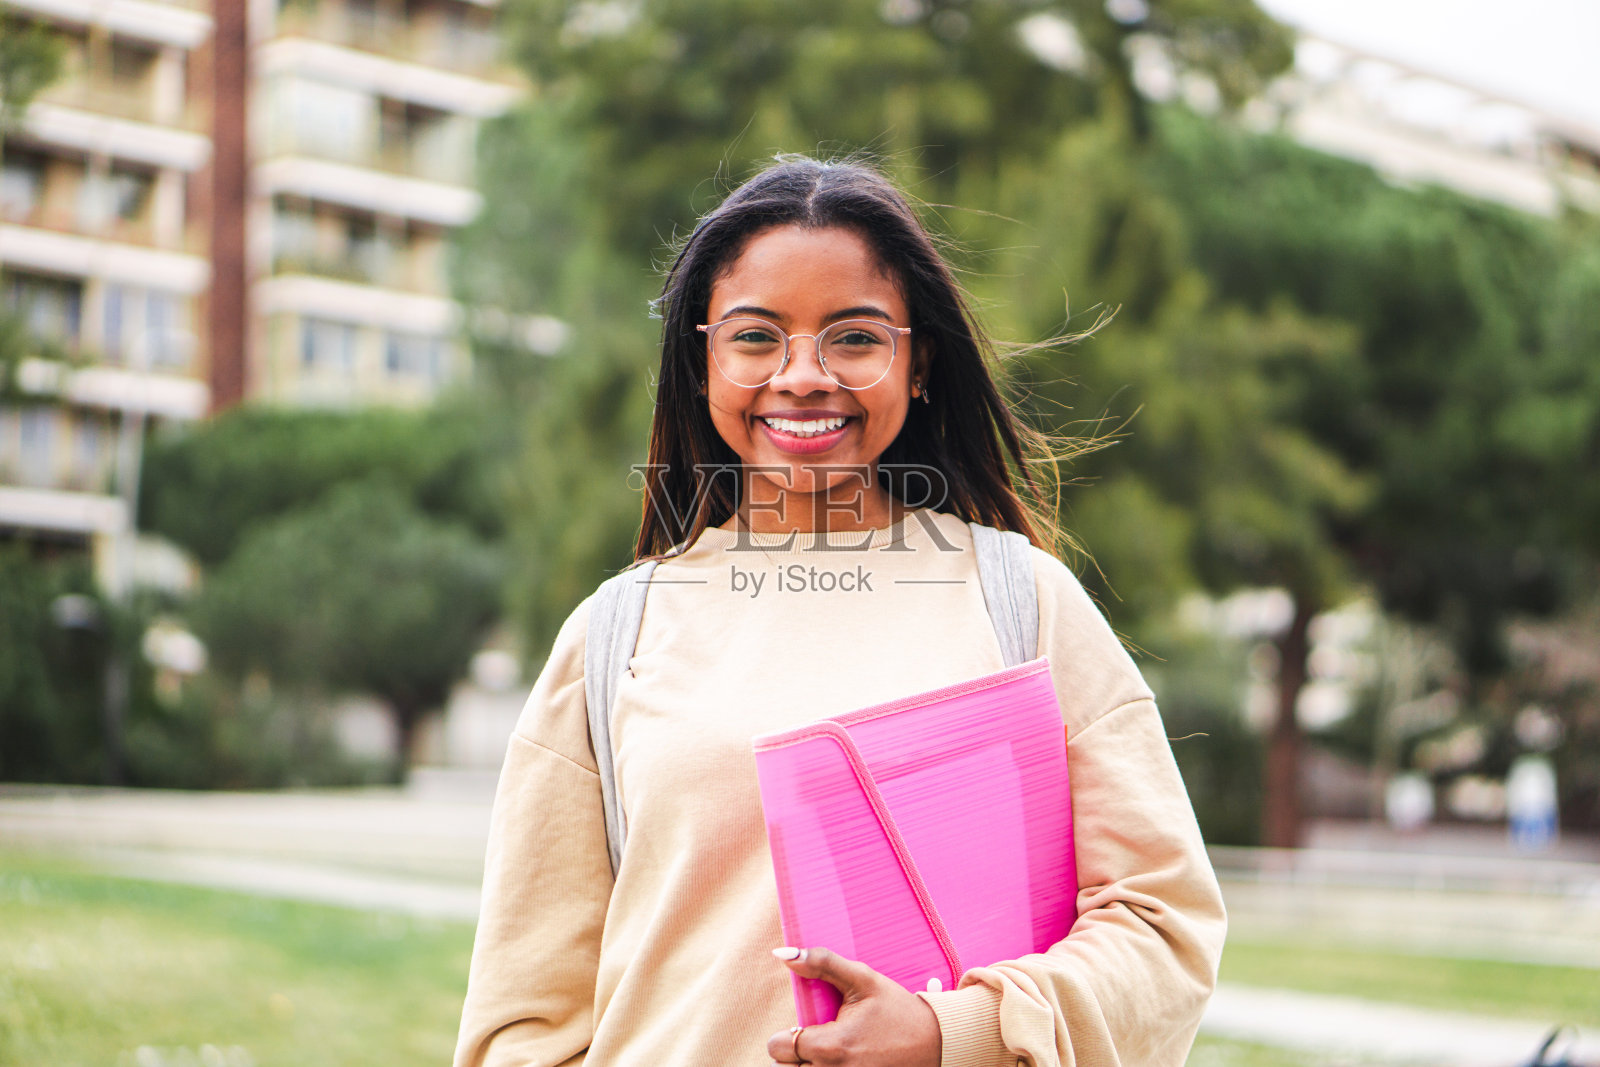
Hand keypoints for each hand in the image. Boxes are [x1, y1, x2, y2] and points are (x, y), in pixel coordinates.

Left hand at [765, 947, 941, 1065]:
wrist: (934, 1042)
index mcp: (832, 1046)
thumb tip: (782, 953)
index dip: (787, 1033)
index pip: (777, 1047)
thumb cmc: (896, 1009)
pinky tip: (840, 1062)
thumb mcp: (862, 978)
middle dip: (794, 1052)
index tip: (808, 1025)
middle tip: (819, 1038)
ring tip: (828, 1053)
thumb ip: (821, 963)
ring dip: (806, 1066)